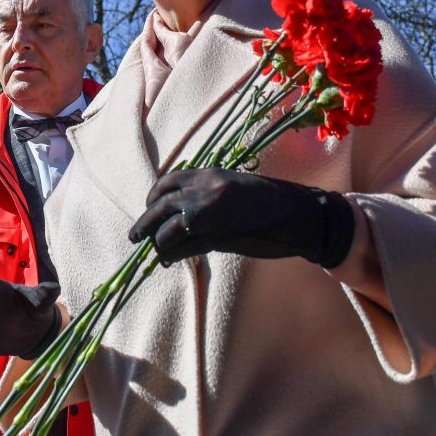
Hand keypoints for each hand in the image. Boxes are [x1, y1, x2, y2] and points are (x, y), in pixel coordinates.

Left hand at [129, 168, 354, 268]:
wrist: (300, 214)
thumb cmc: (272, 201)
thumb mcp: (235, 189)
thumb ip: (208, 196)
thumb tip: (185, 213)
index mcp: (209, 174)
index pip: (168, 182)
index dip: (155, 197)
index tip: (150, 208)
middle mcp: (203, 189)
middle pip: (160, 206)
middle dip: (145, 223)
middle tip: (136, 236)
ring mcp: (208, 213)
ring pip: (167, 229)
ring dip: (157, 242)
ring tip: (154, 252)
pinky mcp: (215, 236)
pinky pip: (183, 247)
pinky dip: (171, 255)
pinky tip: (166, 260)